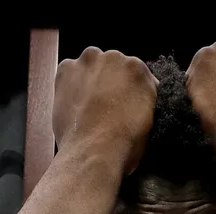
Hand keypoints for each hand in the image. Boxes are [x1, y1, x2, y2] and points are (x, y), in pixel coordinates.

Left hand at [52, 47, 157, 173]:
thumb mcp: (149, 120)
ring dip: (90, 78)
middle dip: (109, 80)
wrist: (94, 152)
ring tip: (87, 105)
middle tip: (104, 104)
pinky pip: (68, 71)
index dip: (128, 87)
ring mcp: (89, 61)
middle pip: (111, 65)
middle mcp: (115, 58)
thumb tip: (135, 97)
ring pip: (90, 65)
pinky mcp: (67, 69)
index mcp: (139, 69)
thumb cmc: (123, 143)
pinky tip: (74, 103)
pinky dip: (69, 83)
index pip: (134, 72)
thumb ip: (142, 98)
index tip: (122, 99)